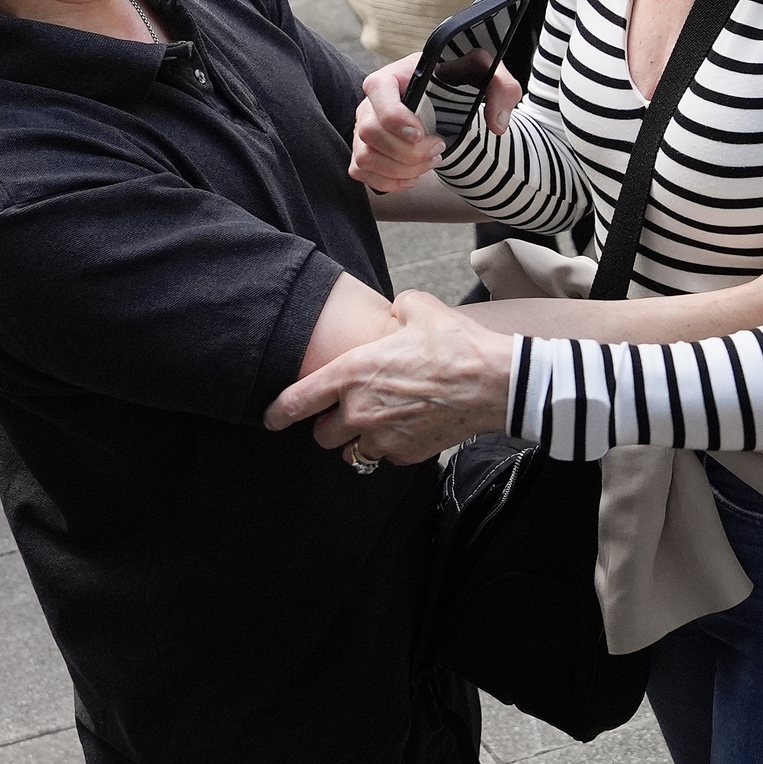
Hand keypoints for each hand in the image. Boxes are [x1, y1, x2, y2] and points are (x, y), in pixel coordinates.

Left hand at [263, 288, 514, 460]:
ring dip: (358, 440)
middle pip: (322, 435)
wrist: (492, 383)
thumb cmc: (455, 344)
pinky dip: (390, 447)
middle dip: (329, 425)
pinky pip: (385, 456)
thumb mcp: (419, 307)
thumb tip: (395, 311)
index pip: (298, 401)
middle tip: (346, 412)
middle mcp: (359, 410)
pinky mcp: (406, 453)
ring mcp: (382, 436)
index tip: (270, 419)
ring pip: (352, 452)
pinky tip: (407, 428)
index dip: (278, 413)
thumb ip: (396, 309)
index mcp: (352, 373)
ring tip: (377, 424)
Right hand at [350, 53, 518, 191]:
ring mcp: (364, 127)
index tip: (423, 134)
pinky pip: (362, 172)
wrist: (447, 100)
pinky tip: (413, 177)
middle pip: (371, 132)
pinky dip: (388, 182)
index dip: (395, 118)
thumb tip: (498, 124)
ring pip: (366, 157)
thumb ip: (502, 89)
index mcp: (394, 75)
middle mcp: (372, 100)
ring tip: (430, 162)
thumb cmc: (460, 82)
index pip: (378, 91)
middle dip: (408, 151)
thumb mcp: (487, 75)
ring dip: (401, 169)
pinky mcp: (365, 149)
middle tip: (439, 149)